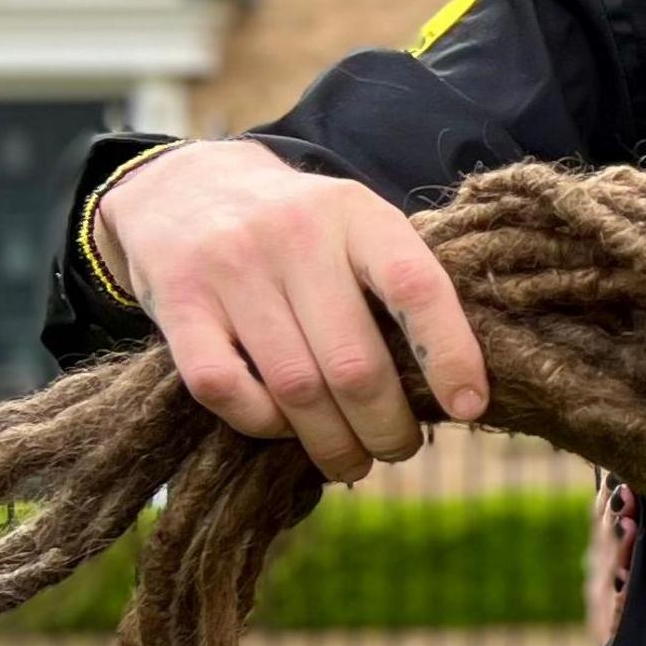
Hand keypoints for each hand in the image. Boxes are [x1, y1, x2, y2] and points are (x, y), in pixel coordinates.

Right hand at [94, 139, 488, 480]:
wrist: (181, 185)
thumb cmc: (296, 227)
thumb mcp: (354, 225)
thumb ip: (396, 284)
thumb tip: (456, 386)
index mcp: (355, 213)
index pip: (415, 286)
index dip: (450, 353)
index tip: (470, 406)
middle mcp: (293, 235)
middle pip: (354, 363)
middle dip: (387, 426)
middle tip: (398, 448)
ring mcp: (229, 268)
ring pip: (296, 387)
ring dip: (332, 442)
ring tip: (352, 460)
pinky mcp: (175, 303)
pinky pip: (225, 388)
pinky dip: (262, 424)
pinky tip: (283, 429)